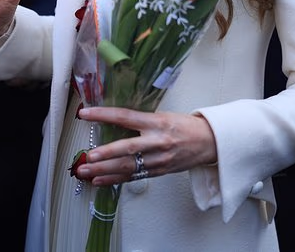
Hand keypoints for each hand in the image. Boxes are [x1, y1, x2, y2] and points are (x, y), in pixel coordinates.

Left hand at [74, 107, 217, 186]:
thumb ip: (140, 120)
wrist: (210, 142)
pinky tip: (99, 180)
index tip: (85, 114)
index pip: (126, 117)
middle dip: (105, 154)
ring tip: (85, 172)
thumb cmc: (185, 126)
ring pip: (128, 166)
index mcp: (157, 122)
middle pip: (127, 149)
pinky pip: (133, 176)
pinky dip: (114, 179)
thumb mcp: (164, 116)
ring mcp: (158, 159)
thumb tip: (112, 120)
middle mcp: (157, 141)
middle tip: (87, 157)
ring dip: (104, 171)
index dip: (104, 115)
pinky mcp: (159, 172)